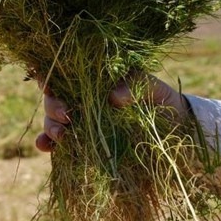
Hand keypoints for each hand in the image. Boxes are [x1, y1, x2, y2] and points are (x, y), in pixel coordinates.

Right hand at [35, 75, 189, 151]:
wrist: (174, 129)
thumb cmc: (161, 100)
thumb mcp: (153, 87)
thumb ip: (135, 84)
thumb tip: (113, 97)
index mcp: (92, 79)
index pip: (63, 73)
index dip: (50, 76)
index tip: (50, 85)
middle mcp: (80, 99)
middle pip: (53, 98)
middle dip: (53, 106)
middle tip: (65, 115)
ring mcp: (79, 122)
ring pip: (52, 120)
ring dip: (50, 127)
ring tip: (61, 136)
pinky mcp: (82, 144)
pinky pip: (58, 143)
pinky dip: (47, 144)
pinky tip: (45, 147)